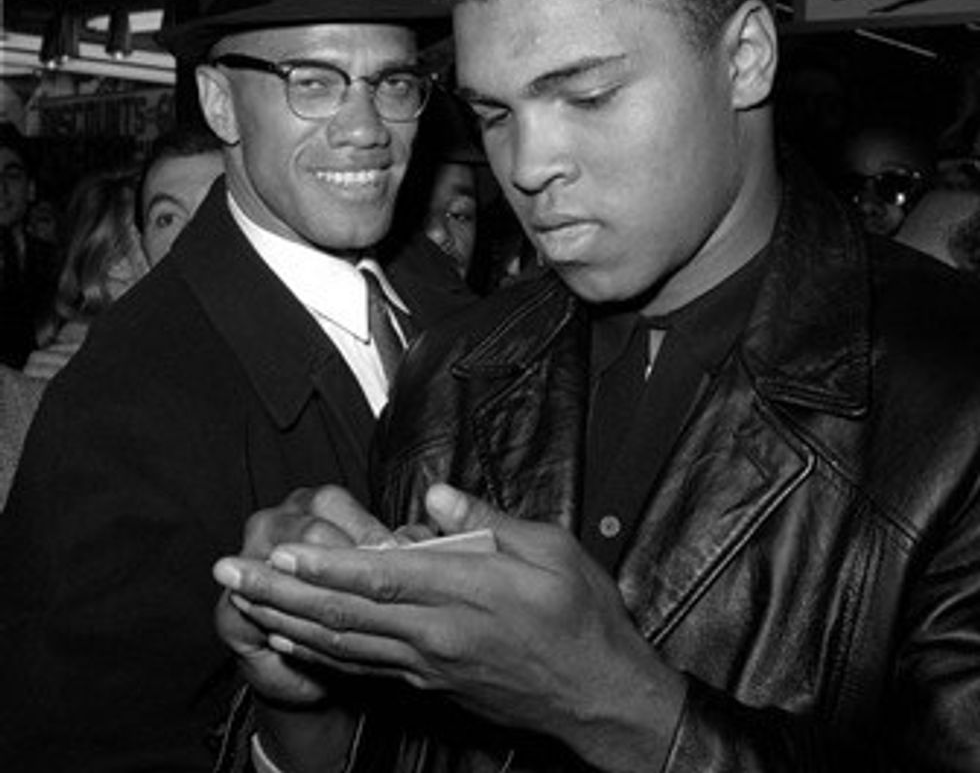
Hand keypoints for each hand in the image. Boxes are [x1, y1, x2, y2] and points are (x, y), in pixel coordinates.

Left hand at [219, 484, 685, 769]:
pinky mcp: (429, 684)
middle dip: (278, 592)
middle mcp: (436, 635)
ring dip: (284, 622)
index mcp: (466, 594)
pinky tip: (287, 645)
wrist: (600, 697)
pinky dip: (317, 656)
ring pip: (341, 645)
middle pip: (342, 614)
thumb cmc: (582, 616)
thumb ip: (486, 521)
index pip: (379, 577)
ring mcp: (428, 665)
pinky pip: (361, 669)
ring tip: (241, 600)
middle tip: (229, 570)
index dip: (322, 566)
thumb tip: (433, 498)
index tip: (277, 550)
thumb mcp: (551, 550)